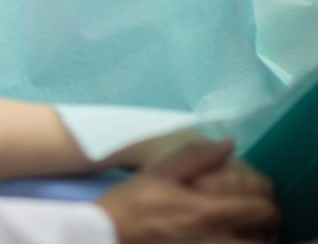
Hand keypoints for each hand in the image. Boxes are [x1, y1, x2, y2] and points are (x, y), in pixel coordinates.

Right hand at [96, 140, 278, 243]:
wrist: (108, 234)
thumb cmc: (134, 201)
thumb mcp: (161, 171)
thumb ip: (197, 157)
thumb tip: (230, 144)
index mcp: (206, 212)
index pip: (258, 210)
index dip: (269, 203)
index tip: (264, 196)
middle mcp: (213, 240)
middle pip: (262, 240)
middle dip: (267, 227)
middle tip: (261, 217)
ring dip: (257, 241)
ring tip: (251, 232)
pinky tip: (230, 239)